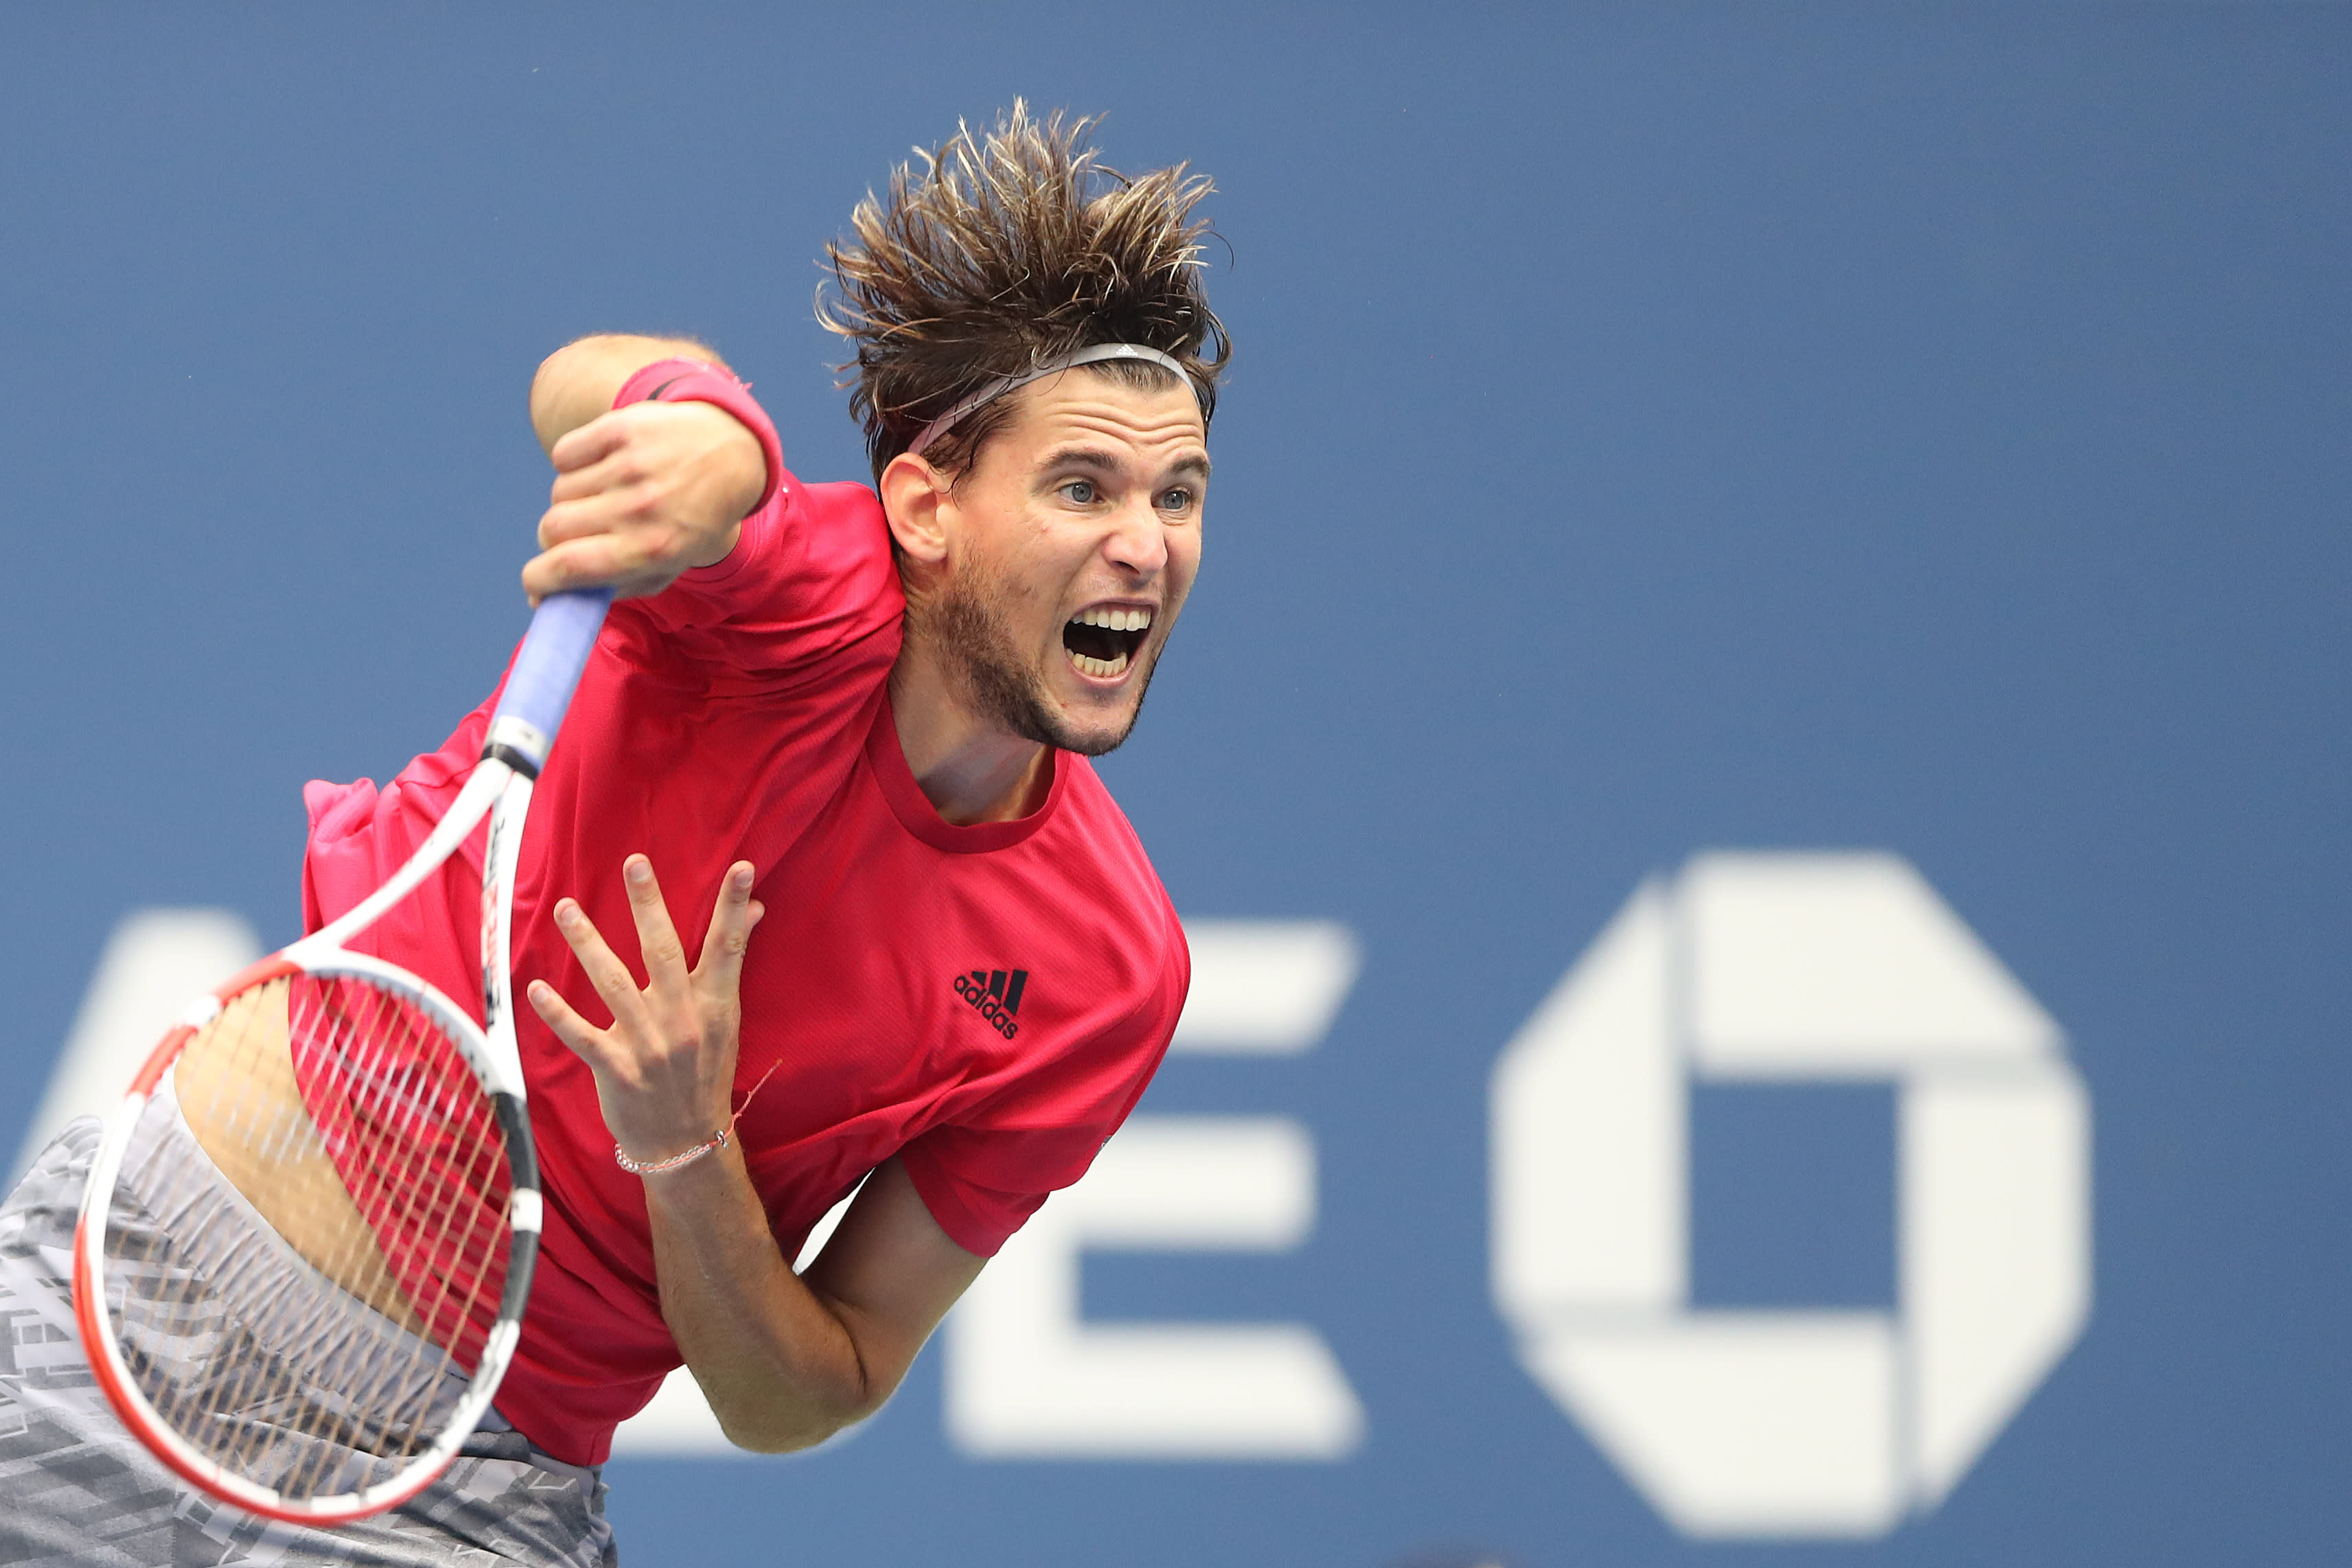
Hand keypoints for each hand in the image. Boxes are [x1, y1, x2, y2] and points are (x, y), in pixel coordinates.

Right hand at [522, 400, 765, 602]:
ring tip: (605, 496)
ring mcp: (631, 465)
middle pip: (553, 528)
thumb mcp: (668, 566)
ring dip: (571, 500)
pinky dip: (574, 463)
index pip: (569, 565)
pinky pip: (564, 453)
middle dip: (555, 538)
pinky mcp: (622, 428)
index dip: (538, 579)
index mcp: (652, 549)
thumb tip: (542, 598)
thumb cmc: (690, 522)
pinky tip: (603, 466)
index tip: (534, 582)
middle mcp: (641, 508)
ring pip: (559, 491)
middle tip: (576, 535)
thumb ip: (610, 587)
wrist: (730, 456)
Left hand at [526, 855, 764, 1168]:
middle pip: (663, 952)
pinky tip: (537, 988)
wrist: (687, 1141)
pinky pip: (583, 1036)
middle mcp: (682, 1020)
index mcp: (714, 1006)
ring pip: (613, 984)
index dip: (734, 907)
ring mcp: (648, 1045)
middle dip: (649, 906)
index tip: (742, 868)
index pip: (727, 946)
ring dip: (588, 944)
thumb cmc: (705, 1072)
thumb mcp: (726, 1019)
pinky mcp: (616, 1070)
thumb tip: (754, 910)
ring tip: (566, 908)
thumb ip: (730, 963)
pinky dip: (559, 1013)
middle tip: (635, 863)